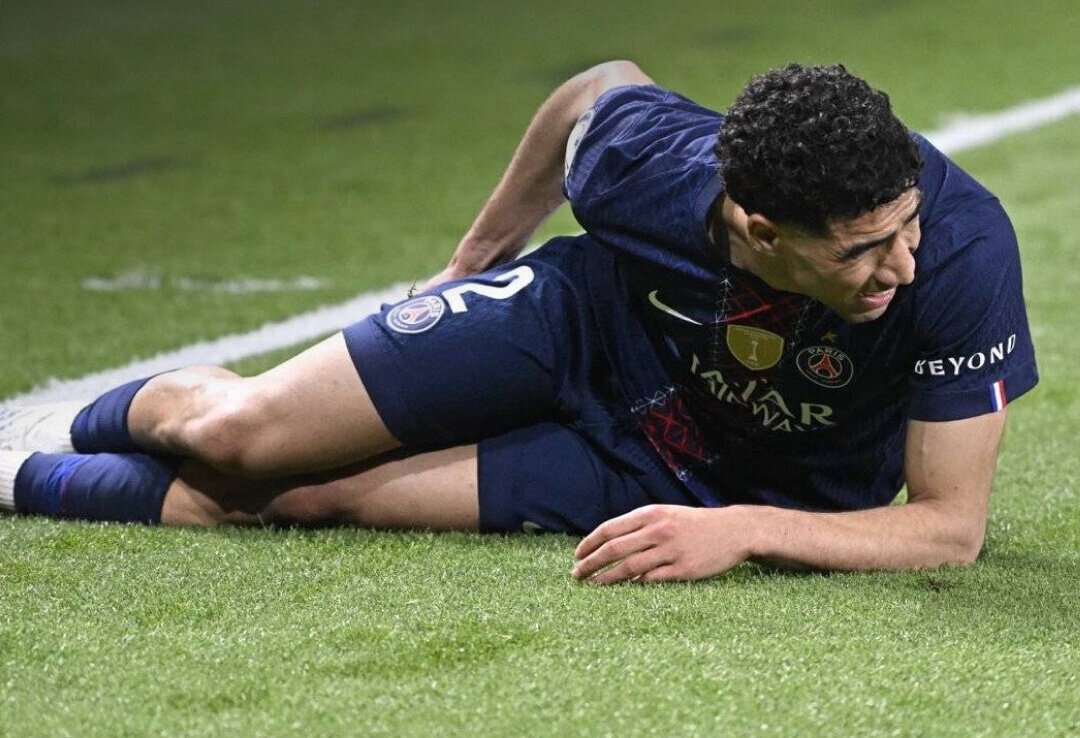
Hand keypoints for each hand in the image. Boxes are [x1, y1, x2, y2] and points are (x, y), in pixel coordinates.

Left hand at [572, 505, 749, 584]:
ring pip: (630, 567)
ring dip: (607, 578)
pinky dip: (635, 584)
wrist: (734, 530)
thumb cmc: (693, 524)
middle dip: (591, 563)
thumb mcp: (665, 514)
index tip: (577, 556)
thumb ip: (639, 526)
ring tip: (594, 586)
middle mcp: (659, 530)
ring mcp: (672, 550)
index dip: (589, 544)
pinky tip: (624, 589)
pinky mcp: (685, 569)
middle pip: (614, 549)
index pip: (610, 529)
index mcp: (651, 513)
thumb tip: (607, 544)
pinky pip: (652, 580)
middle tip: (576, 575)